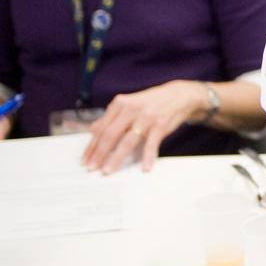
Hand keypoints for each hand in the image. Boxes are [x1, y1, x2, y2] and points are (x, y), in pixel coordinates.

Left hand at [82, 80, 205, 173]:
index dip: (92, 145)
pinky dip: (148, 157)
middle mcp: (131, 109)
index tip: (85, 159)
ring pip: (127, 141)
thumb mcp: (129, 105)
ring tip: (108, 170)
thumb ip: (111, 118)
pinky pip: (152, 144)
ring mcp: (146, 117)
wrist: (179, 95)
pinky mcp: (161, 125)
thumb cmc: (151, 102)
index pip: (102, 128)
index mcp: (120, 104)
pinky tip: (145, 168)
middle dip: (99, 153)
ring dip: (116, 158)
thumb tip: (93, 130)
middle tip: (91, 168)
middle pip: (110, 135)